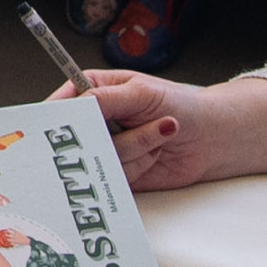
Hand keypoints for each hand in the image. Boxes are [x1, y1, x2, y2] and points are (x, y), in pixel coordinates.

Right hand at [70, 70, 266, 192]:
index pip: (60, 104)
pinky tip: (157, 153)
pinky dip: (139, 164)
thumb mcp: (141, 93)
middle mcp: (95, 121)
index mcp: (93, 91)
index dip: (55, 116)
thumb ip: (104, 98)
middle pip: (75, 136)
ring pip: (98, 157)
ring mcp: (106, 148)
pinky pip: (114, 175)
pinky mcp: (118, 173)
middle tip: (128, 127)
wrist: (211, 139)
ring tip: (161, 132)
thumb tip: (75, 106)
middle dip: (107, 134)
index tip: (58, 124)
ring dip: (135, 146)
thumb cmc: (180, 105)